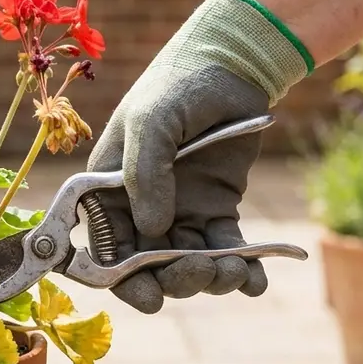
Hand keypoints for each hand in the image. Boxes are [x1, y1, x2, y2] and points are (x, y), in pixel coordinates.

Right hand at [86, 0, 301, 314]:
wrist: (231, 64)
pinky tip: (256, 279)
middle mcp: (141, 208)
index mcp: (110, 192)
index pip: (107, 249)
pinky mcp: (217, 208)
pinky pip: (226, 248)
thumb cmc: (177, 86)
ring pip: (190, 262)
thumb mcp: (151, 121)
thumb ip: (144, 172)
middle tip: (203, 271)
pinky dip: (243, 269)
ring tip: (236, 270)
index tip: (151, 299)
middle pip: (151, 266)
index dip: (123, 281)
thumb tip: (152, 228)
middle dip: (177, 280)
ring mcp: (180, 211)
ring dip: (211, 277)